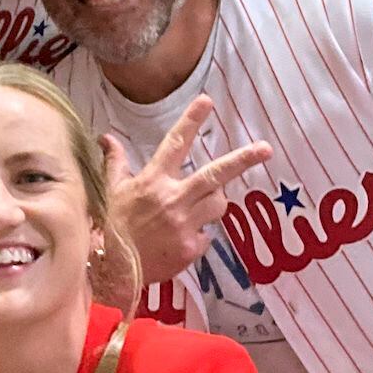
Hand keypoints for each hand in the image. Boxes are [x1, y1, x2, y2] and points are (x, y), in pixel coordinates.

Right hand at [102, 95, 275, 284]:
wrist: (111, 271)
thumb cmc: (110, 226)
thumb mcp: (111, 191)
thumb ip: (115, 162)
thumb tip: (106, 137)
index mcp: (153, 181)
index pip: (175, 144)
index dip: (191, 121)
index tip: (206, 101)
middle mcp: (172, 199)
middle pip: (215, 175)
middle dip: (243, 160)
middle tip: (266, 149)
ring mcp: (184, 225)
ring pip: (218, 204)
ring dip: (214, 202)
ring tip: (195, 209)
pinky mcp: (191, 248)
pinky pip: (207, 235)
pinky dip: (198, 234)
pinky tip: (180, 240)